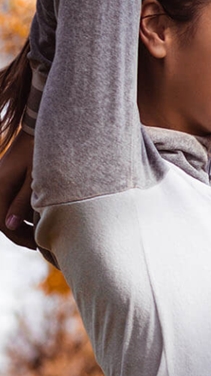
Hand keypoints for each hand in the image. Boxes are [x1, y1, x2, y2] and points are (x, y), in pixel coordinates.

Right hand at [0, 130, 35, 249]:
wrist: (38, 130)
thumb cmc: (40, 153)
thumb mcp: (35, 180)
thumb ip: (22, 202)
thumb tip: (10, 226)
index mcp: (0, 186)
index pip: (3, 221)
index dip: (18, 236)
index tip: (35, 245)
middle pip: (2, 219)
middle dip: (19, 233)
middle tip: (37, 244)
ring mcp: (0, 181)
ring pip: (5, 211)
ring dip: (19, 224)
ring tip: (38, 234)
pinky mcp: (6, 179)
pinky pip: (9, 201)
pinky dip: (20, 211)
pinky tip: (36, 218)